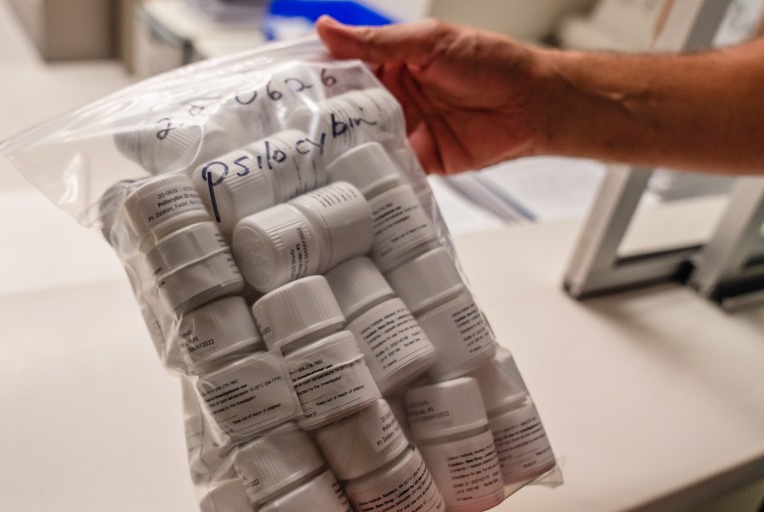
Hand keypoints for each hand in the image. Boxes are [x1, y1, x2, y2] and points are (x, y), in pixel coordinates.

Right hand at [316, 17, 550, 174]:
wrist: (532, 104)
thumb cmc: (491, 62)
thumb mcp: (430, 43)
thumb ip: (378, 42)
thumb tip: (327, 28)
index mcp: (393, 62)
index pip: (345, 67)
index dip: (318, 75)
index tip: (289, 85)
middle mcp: (395, 96)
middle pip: (349, 108)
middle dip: (325, 116)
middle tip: (294, 126)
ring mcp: (405, 129)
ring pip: (364, 139)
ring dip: (346, 146)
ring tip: (315, 154)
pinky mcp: (420, 159)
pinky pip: (390, 167)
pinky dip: (374, 171)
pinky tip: (354, 174)